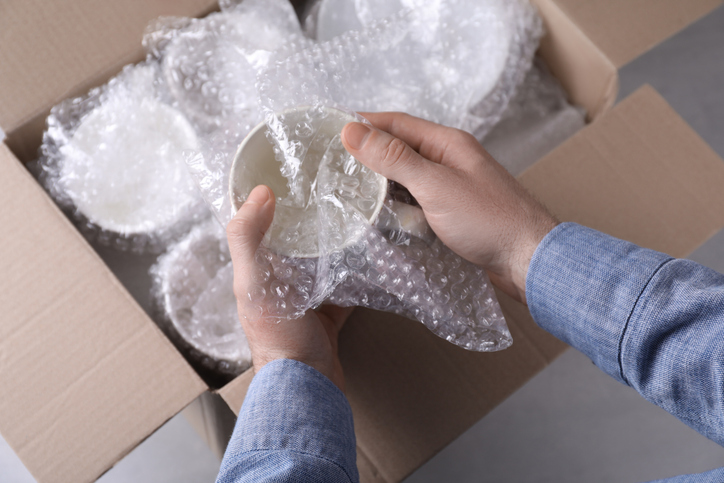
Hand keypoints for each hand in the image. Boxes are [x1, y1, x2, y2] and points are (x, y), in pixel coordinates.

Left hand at [226, 185, 351, 389]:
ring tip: (356, 209)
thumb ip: (247, 239)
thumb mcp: (253, 283)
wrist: (309, 384)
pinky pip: (348, 279)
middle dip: (311, 213)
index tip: (288, 169)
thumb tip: (258, 193)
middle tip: (333, 184)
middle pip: (296, 238)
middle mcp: (281, 279)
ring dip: (337, 237)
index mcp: (258, 269)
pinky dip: (359, 266)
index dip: (269, 198)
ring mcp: (309, 294)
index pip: (260, 224)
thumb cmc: (277, 336)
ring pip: (324, 256)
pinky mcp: (333, 308)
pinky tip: (373, 249)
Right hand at [341, 112, 557, 303]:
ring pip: (404, 178)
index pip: (395, 123)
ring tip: (343, 190)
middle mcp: (448, 160)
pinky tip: (376, 216)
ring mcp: (450, 187)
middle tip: (328, 164)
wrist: (529, 259)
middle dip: (366, 155)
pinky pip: (414, 202)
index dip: (362, 123)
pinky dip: (394, 206)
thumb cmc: (489, 220)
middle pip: (398, 149)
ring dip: (378, 184)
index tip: (327, 128)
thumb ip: (394, 158)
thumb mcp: (435, 185)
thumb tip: (353, 130)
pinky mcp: (450, 212)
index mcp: (447, 143)